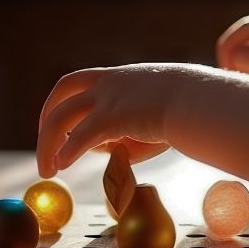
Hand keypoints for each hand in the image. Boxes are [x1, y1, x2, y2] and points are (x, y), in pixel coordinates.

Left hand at [37, 64, 202, 177]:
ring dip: (47, 144)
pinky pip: (82, 136)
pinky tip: (61, 166)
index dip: (61, 102)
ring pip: (62, 117)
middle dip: (46, 120)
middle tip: (44, 147)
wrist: (204, 101)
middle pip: (61, 95)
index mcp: (117, 77)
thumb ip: (125, 135)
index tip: (57, 124)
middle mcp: (108, 83)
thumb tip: (108, 153)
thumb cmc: (186, 110)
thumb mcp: (151, 118)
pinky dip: (68, 151)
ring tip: (46, 170)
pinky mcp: (114, 117)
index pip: (77, 82)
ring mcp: (109, 98)